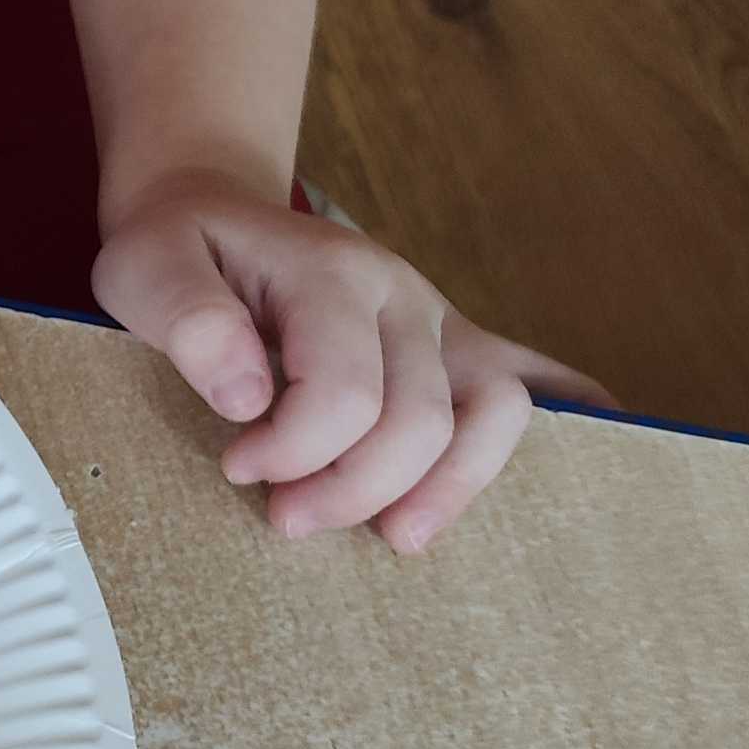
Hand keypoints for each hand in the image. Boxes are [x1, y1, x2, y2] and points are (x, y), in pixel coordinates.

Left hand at [93, 174, 608, 551]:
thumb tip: (249, 398)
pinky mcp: (454, 344)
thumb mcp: (141, 267)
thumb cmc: (175, 250)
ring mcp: (438, 320)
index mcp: (330, 274)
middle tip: (284, 519)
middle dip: (354, 490)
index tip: (239, 467)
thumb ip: (186, 320)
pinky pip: (535, 376)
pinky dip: (577, 411)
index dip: (295, 452)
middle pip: (420, 421)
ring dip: (448, 490)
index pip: (345, 392)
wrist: (206, 210)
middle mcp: (401, 294)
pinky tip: (607, 441)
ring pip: (494, 416)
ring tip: (393, 539)